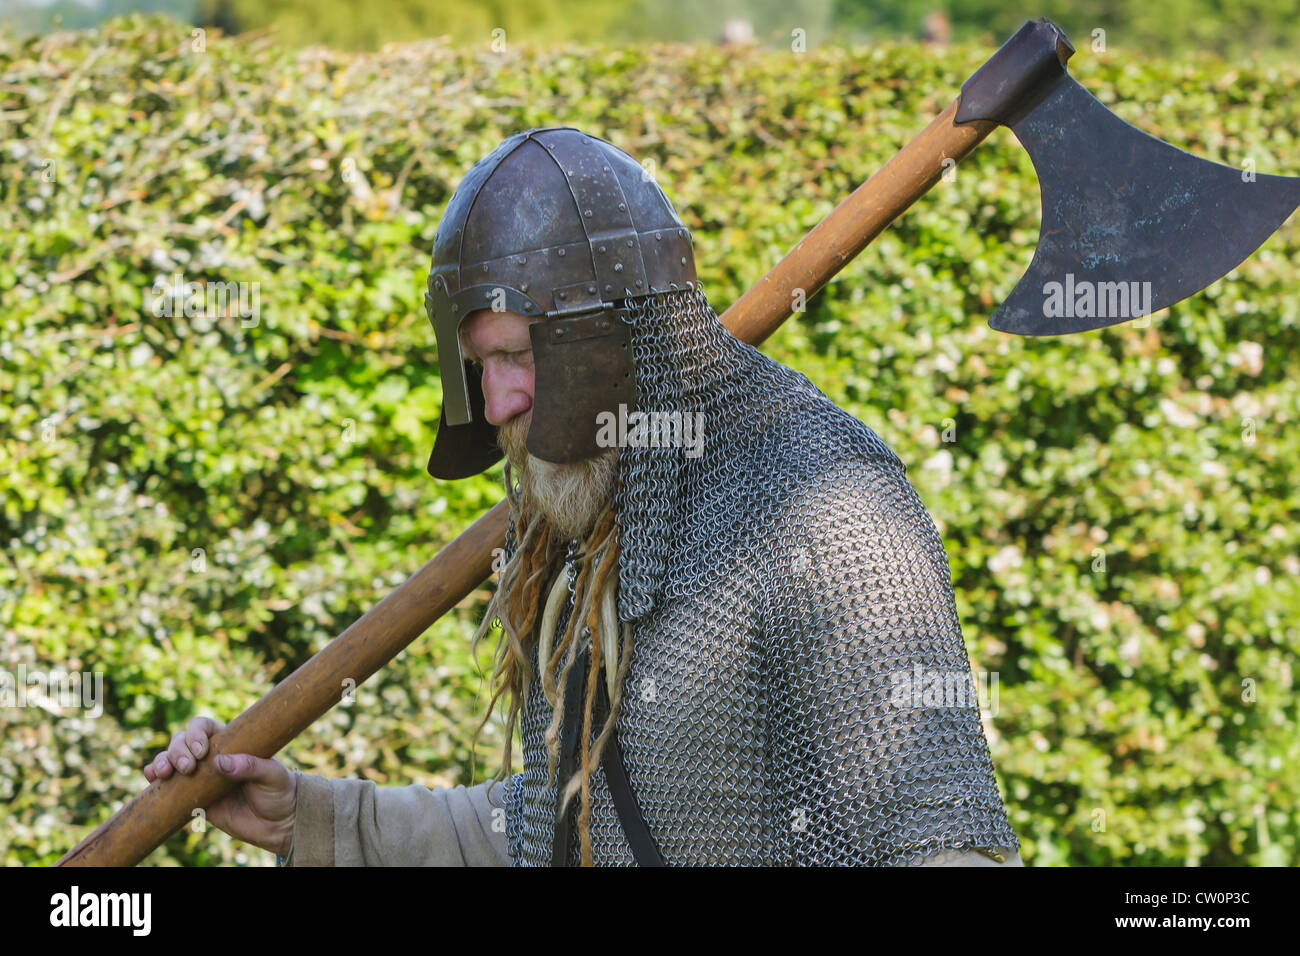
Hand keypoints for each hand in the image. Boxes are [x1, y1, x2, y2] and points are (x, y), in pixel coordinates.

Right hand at [142, 715, 297, 856]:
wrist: (277, 824)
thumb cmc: (279, 792)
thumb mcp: (273, 776)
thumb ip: (251, 767)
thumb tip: (220, 761)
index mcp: (231, 743)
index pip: (206, 727)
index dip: (197, 732)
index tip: (201, 750)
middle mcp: (212, 756)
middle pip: (183, 740)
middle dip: (178, 750)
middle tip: (188, 768)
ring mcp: (200, 776)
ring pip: (171, 759)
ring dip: (163, 760)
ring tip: (164, 773)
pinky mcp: (192, 798)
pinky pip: (168, 784)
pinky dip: (155, 776)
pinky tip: (151, 776)